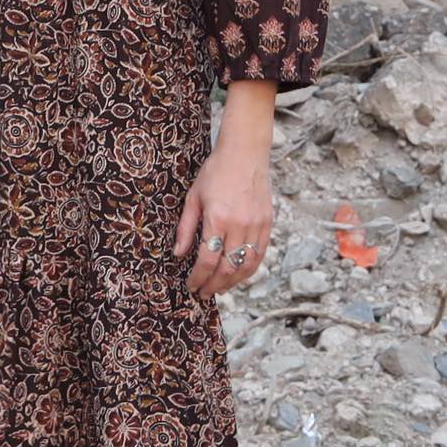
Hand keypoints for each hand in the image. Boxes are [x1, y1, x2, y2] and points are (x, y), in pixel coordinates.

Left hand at [172, 141, 271, 299]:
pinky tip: (237, 275)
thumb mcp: (193, 198)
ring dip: (232, 282)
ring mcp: (257, 225)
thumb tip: (178, 254)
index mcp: (218, 218)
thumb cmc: (215, 172)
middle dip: (214, 285)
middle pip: (228, 268)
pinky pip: (260, 255)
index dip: (198, 278)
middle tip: (203, 293)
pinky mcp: (268, 224)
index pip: (208, 260)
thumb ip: (186, 228)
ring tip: (219, 288)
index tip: (191, 286)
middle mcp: (240, 225)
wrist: (245, 153)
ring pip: (246, 266)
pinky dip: (249, 270)